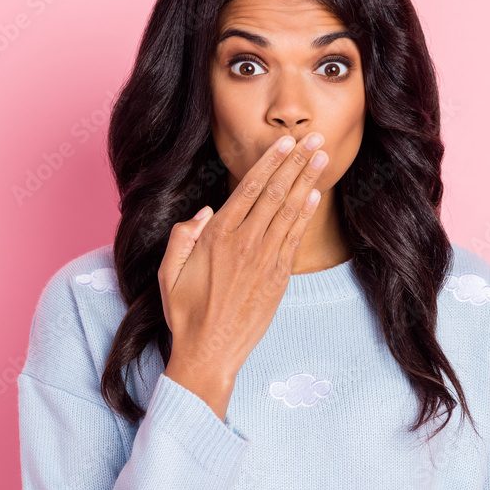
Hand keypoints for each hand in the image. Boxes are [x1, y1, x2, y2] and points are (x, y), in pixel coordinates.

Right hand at [158, 132, 327, 396]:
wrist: (209, 352)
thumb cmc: (186, 312)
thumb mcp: (167, 271)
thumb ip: (182, 235)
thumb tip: (205, 212)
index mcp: (217, 236)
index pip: (249, 188)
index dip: (270, 162)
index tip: (285, 142)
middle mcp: (244, 242)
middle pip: (275, 192)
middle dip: (296, 162)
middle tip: (314, 137)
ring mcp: (264, 260)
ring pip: (289, 210)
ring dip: (307, 180)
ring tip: (322, 156)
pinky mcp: (278, 278)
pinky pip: (295, 238)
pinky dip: (306, 214)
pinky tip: (315, 195)